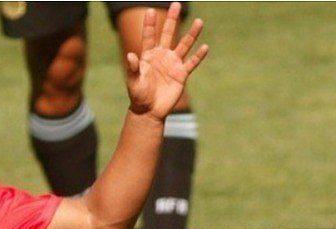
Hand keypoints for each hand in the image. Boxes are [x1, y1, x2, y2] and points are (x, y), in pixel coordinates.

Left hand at [125, 3, 208, 119]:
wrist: (149, 110)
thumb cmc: (139, 96)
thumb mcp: (133, 82)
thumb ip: (133, 69)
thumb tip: (130, 55)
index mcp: (148, 55)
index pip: (149, 36)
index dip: (150, 24)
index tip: (150, 11)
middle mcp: (162, 56)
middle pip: (168, 34)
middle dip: (172, 20)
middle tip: (176, 5)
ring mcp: (173, 64)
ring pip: (184, 45)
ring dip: (192, 34)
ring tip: (199, 21)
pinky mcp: (181, 74)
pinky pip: (191, 63)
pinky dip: (198, 56)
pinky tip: (205, 47)